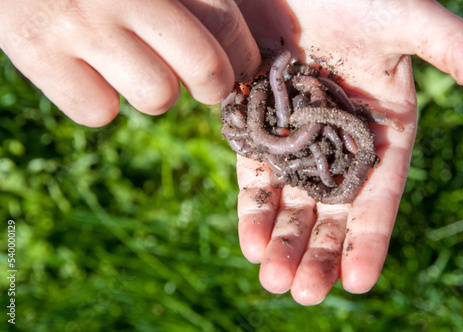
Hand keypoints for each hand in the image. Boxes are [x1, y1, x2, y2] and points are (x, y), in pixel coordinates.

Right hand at [0, 0, 260, 126]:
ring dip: (153, 91)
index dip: (245, 59)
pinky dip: (98, 101)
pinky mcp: (39, 52)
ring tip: (132, 64)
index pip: (229, 27)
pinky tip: (88, 71)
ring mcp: (82, 23)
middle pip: (207, 71)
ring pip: (157, 97)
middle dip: (213, 86)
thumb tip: (241, 55)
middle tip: (202, 80)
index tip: (241, 69)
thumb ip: (195, 4)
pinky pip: (98, 111)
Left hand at [236, 0, 462, 304]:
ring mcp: (295, 136)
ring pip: (290, 200)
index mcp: (381, 127)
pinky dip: (253, 207)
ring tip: (272, 279)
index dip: (368, 238)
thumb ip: (453, 50)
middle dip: (317, 252)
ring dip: (282, 241)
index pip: (378, 195)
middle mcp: (337, 141)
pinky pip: (255, 173)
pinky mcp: (257, 124)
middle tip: (304, 294)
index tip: (357, 281)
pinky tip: (250, 242)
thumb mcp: (407, 20)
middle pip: (329, 208)